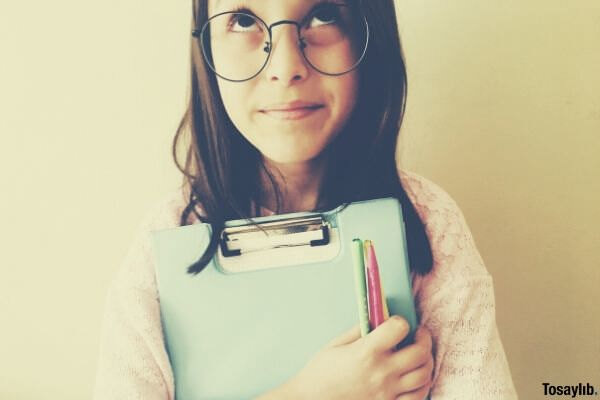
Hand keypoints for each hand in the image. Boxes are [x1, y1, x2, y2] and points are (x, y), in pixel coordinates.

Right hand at [289, 316, 433, 399]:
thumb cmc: (319, 374)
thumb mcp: (335, 345)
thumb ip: (359, 330)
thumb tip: (377, 319)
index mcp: (366, 351)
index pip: (399, 328)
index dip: (401, 322)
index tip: (398, 324)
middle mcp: (381, 372)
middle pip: (420, 352)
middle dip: (424, 339)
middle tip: (419, 335)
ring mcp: (387, 392)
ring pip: (424, 376)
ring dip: (426, 363)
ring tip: (420, 357)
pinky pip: (417, 397)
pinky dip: (422, 386)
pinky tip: (415, 378)